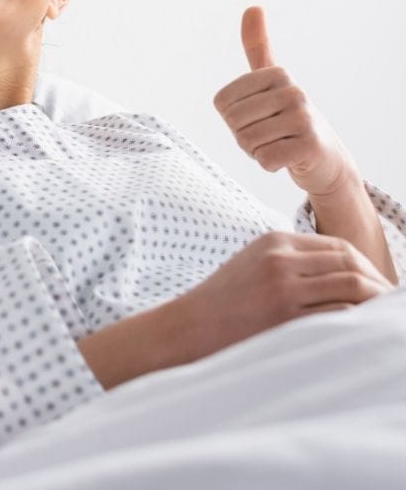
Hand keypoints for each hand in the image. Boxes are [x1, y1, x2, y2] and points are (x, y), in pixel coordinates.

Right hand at [178, 229, 394, 361]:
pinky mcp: (286, 317)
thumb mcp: (253, 264)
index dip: (366, 267)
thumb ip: (289, 261)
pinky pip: (339, 314)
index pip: (338, 247)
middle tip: (391, 305)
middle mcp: (282, 259)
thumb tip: (338, 274)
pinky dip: (359, 322)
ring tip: (384, 320)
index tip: (378, 287)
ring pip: (351, 287)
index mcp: (275, 242)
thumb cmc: (223, 302)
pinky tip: (364, 332)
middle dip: (378, 285)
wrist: (189, 326)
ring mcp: (284, 288)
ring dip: (375, 304)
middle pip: (350, 264)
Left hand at [212, 6, 358, 198]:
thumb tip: (252, 6)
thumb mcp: (270, 81)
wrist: (325, 159)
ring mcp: (304, 117)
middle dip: (244, 137)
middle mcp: (293, 91)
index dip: (233, 119)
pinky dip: (270, 164)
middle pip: (234, 122)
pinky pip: (264, 159)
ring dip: (257, 151)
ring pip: (247, 142)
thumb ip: (257, 46)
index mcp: (277, 74)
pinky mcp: (310, 145)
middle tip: (270, 135)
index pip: (222, 103)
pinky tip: (289, 158)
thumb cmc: (288, 118)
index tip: (259, 117)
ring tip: (280, 144)